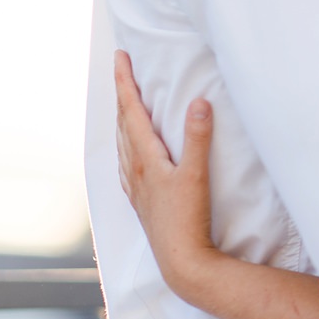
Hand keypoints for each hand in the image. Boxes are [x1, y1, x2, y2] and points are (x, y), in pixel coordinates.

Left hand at [112, 50, 220, 297]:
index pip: (131, 111)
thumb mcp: (198, 174)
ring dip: (122, 119)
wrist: (181, 262)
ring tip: (125, 103)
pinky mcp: (141, 201)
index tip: (119, 56)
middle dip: (122, 94)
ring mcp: (135, 186)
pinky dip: (126, 146)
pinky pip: (126, 163)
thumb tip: (199, 101)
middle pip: (122, 123)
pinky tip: (130, 153)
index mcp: (146, 158)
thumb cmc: (188, 220)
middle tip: (122, 70)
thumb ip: (198, 137)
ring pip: (122, 143)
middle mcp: (134, 169)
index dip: (124, 82)